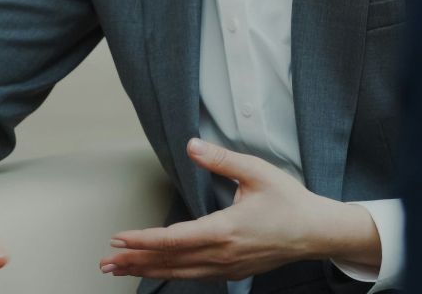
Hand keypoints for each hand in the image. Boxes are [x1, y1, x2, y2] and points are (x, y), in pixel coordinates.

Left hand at [99, 138, 378, 281]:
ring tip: (119, 269)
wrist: (317, 232)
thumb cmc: (290, 202)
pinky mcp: (232, 270)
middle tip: (105, 261)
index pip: (174, 238)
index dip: (143, 240)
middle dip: (134, 261)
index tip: (120, 237)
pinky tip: (156, 271)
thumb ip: (221, 160)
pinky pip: (194, 277)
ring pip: (179, 272)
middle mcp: (223, 253)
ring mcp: (227, 266)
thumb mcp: (257, 172)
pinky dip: (170, 274)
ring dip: (147, 270)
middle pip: (169, 261)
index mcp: (226, 229)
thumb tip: (192, 145)